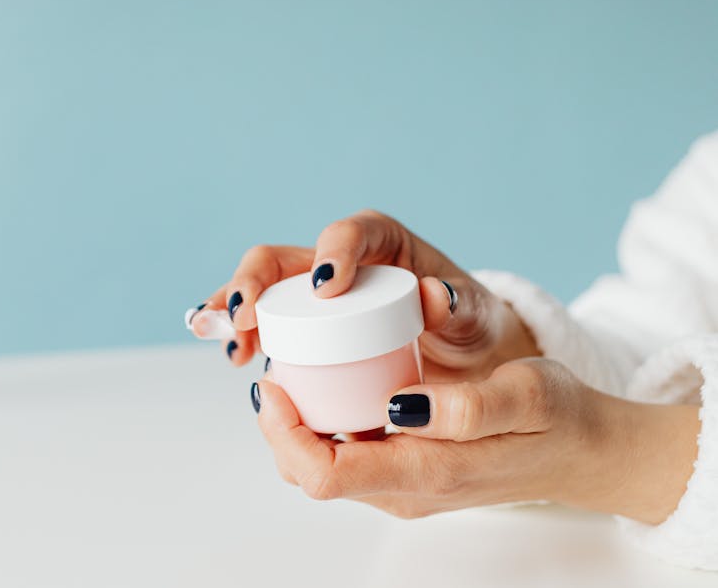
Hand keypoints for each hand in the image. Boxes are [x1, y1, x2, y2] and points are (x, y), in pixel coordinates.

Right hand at [191, 209, 538, 380]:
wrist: (456, 354)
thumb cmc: (463, 324)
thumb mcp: (472, 314)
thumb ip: (458, 304)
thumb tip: (434, 294)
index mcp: (380, 242)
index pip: (350, 233)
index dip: (333, 252)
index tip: (326, 286)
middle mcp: (335, 262)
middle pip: (282, 257)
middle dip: (256, 283)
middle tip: (246, 317)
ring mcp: (309, 294)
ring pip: (259, 288)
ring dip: (232, 309)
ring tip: (222, 338)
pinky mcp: (300, 326)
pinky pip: (260, 323)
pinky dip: (235, 333)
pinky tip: (225, 352)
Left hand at [254, 358, 699, 523]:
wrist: (585, 452)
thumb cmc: (559, 418)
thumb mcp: (527, 394)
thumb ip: (469, 406)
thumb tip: (400, 404)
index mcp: (426, 474)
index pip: (323, 472)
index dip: (283, 431)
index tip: (274, 381)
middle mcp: (405, 492)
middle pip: (310, 472)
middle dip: (279, 426)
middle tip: (277, 366)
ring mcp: (405, 489)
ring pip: (323, 467)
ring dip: (297, 426)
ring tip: (296, 370)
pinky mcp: (408, 477)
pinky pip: (347, 457)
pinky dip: (324, 426)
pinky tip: (331, 386)